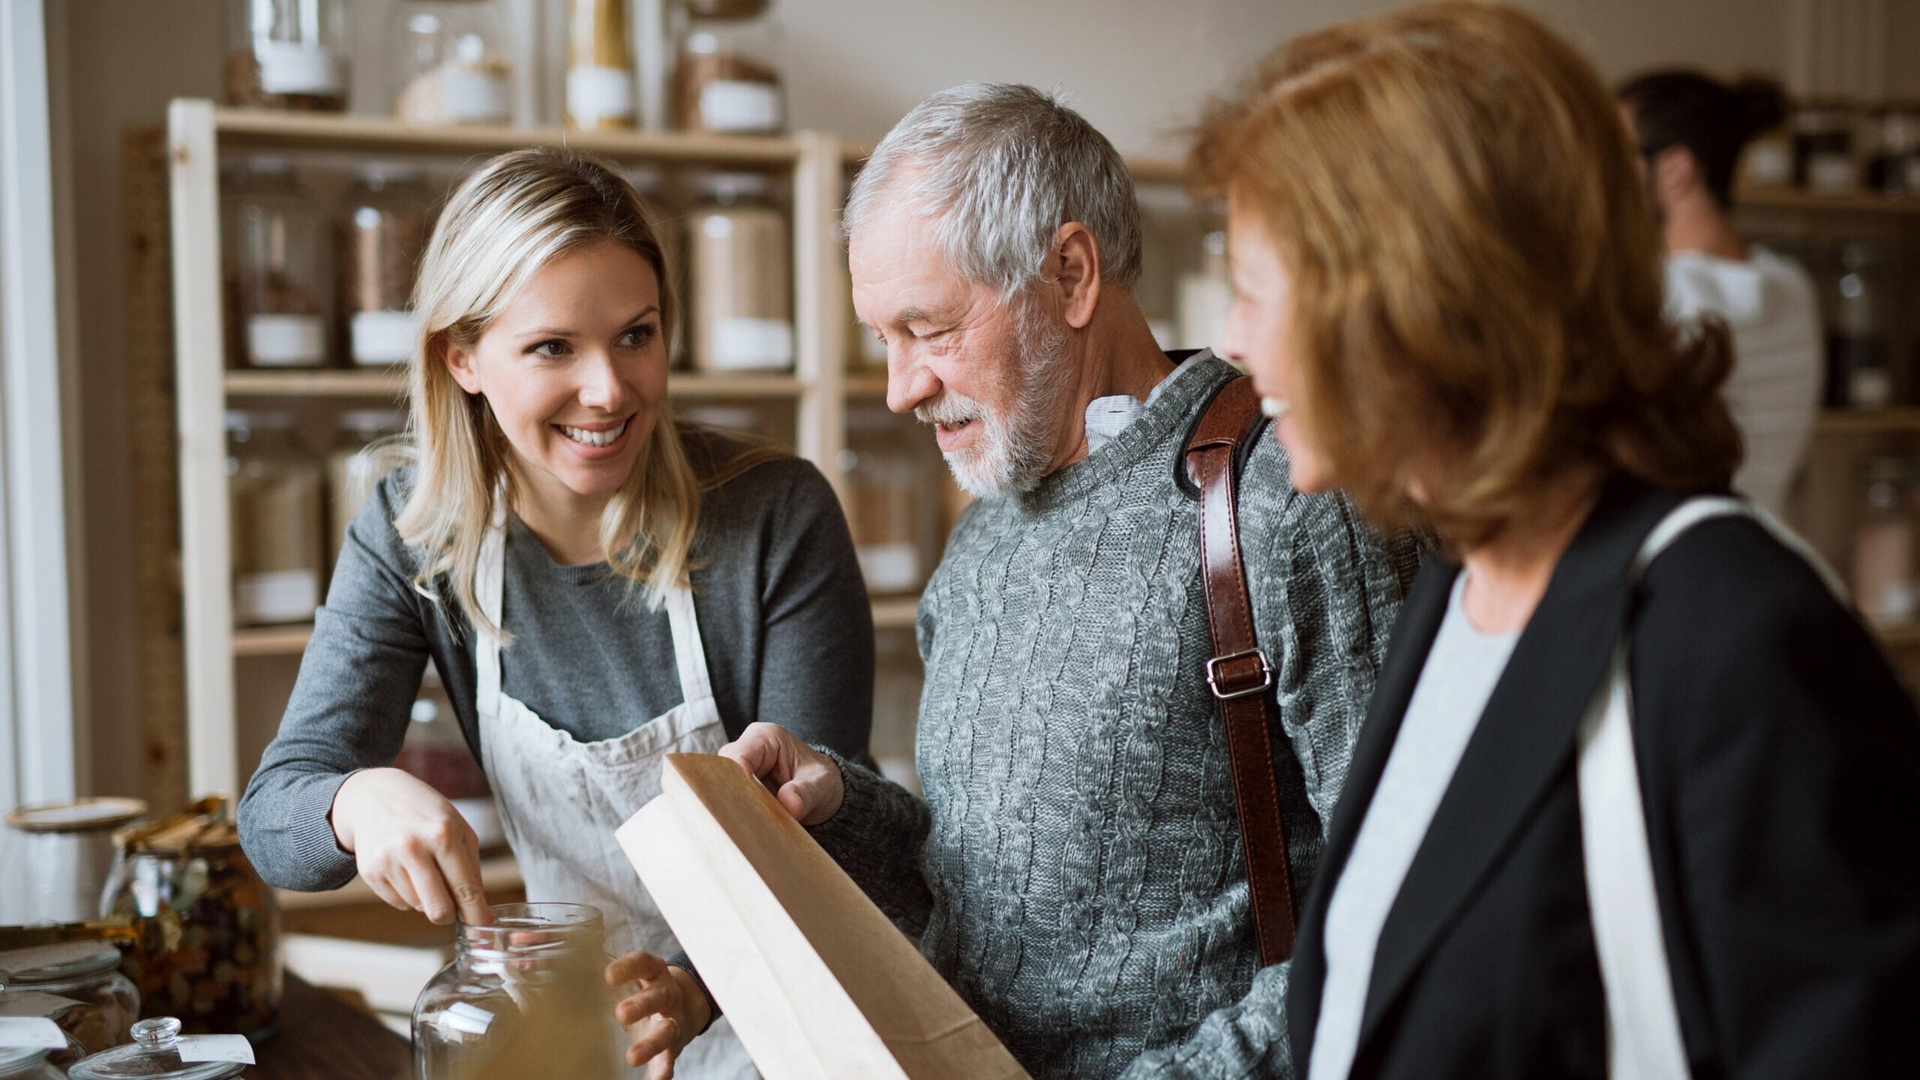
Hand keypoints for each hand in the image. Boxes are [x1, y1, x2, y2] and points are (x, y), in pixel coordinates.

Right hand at [329, 767, 491, 925]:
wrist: (375, 795)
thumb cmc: (425, 813)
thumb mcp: (458, 828)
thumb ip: (472, 868)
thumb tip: (478, 908)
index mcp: (442, 835)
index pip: (465, 889)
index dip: (477, 915)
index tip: (483, 929)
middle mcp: (413, 848)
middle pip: (438, 910)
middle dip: (451, 915)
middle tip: (454, 904)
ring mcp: (387, 861)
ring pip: (418, 908)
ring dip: (427, 899)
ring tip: (424, 869)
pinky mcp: (369, 872)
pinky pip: (398, 904)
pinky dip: (408, 895)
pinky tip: (405, 870)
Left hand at [607, 952, 709, 1078]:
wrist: (680, 1005)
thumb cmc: (641, 987)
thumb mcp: (630, 974)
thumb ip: (600, 969)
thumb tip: (552, 958)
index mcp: (653, 972)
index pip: (643, 963)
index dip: (628, 967)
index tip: (609, 976)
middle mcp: (667, 994)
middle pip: (658, 997)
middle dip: (641, 1005)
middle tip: (620, 1013)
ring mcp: (672, 1020)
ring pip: (666, 1031)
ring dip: (650, 1044)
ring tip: (631, 1057)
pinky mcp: (672, 1045)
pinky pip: (669, 1058)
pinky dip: (663, 1069)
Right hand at [718, 722, 843, 825]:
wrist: (822, 794)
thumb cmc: (821, 781)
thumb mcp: (822, 785)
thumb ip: (806, 792)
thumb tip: (789, 804)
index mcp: (765, 737)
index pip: (738, 757)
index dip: (738, 784)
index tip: (748, 808)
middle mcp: (746, 749)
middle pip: (723, 773)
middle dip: (733, 797)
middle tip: (747, 822)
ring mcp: (739, 769)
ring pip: (721, 788)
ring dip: (734, 807)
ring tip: (750, 827)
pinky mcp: (737, 786)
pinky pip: (727, 799)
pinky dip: (737, 813)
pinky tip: (747, 828)